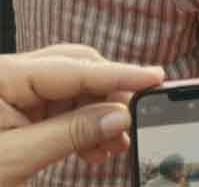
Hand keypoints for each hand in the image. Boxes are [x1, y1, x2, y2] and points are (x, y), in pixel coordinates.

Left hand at [0, 44, 164, 184]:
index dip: (119, 74)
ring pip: (72, 89)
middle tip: (135, 119)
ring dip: (98, 115)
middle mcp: (9, 74)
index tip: (156, 78)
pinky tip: (95, 148)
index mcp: (2, 75)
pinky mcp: (14, 109)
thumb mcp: (15, 159)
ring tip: (116, 144)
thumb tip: (119, 117)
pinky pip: (59, 106)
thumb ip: (71, 133)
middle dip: (109, 94)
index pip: (73, 68)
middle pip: (76, 69)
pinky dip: (81, 125)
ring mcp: (11, 90)